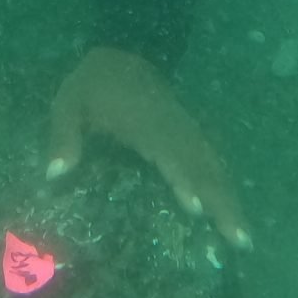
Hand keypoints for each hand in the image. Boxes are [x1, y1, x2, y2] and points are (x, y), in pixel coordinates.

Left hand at [45, 46, 251, 249]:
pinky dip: (224, 185)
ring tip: (243, 238)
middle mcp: (171, 127)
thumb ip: (62, 136)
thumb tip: (54, 174)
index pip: (166, 151)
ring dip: (229, 199)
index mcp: (142, 119)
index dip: (181, 177)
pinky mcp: (189, 134)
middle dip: (220, 201)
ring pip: (212, 165)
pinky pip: (211, 160)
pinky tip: (233, 212)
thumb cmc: (91, 86)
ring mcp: (184, 130)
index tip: (193, 208)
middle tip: (238, 240)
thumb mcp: (68, 103)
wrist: (119, 57)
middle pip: (200, 164)